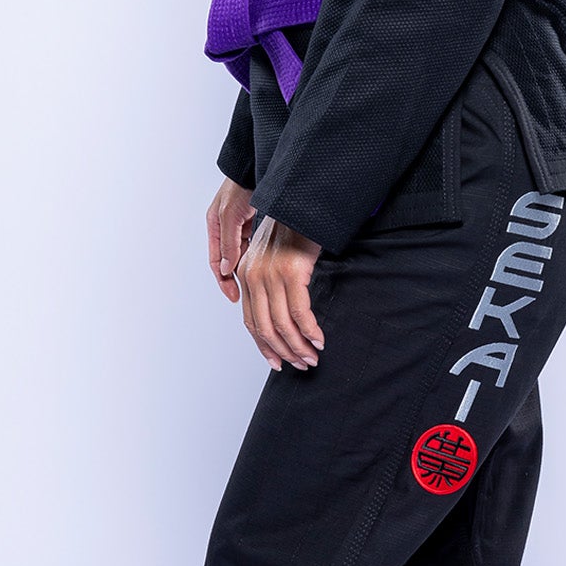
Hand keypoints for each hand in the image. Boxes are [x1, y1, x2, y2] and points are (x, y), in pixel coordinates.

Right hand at [207, 175, 256, 302]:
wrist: (259, 166)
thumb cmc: (241, 185)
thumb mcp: (230, 216)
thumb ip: (228, 243)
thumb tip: (224, 268)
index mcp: (214, 225)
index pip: (215, 261)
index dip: (223, 280)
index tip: (234, 295)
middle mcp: (225, 226)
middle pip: (227, 260)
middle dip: (235, 277)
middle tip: (246, 294)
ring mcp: (239, 224)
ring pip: (241, 253)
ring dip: (247, 267)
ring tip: (257, 283)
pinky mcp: (252, 221)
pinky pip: (252, 243)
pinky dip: (257, 254)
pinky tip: (265, 263)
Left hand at [235, 214, 325, 371]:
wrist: (302, 201)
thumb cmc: (292, 228)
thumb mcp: (272, 255)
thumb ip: (268, 280)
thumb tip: (279, 313)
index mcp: (246, 275)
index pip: (250, 321)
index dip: (264, 346)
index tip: (278, 362)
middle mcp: (253, 277)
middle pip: (264, 327)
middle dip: (284, 351)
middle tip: (302, 364)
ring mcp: (270, 275)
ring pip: (281, 323)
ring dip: (298, 346)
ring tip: (312, 358)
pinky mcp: (291, 272)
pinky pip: (299, 312)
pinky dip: (309, 330)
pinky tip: (319, 339)